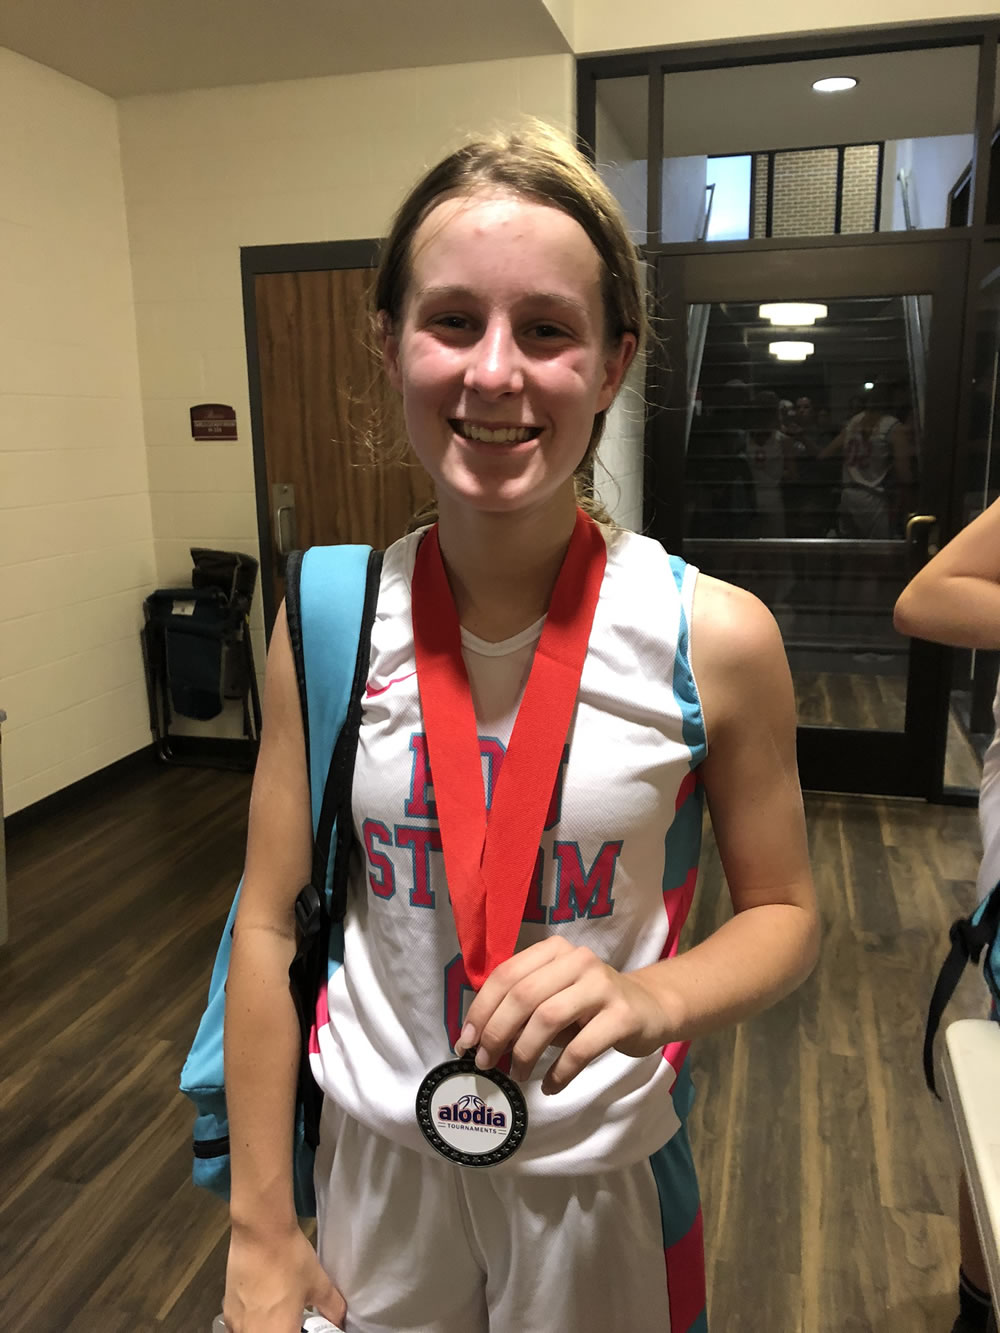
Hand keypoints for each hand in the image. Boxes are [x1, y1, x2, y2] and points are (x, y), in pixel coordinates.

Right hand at [223, 1221, 346, 1331]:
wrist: (260, 1232)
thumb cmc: (288, 1258)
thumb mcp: (319, 1283)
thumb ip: (332, 1308)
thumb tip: (339, 1318)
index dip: (300, 1331)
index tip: (305, 1324)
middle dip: (286, 1329)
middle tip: (295, 1318)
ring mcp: (237, 1326)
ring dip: (268, 1328)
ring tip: (280, 1310)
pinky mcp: (228, 1312)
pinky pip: (242, 1327)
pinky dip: (255, 1322)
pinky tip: (265, 1302)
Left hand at [455, 936, 678, 1093]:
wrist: (650, 1008)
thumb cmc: (590, 1006)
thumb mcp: (554, 997)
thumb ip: (522, 1010)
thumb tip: (479, 1040)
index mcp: (554, 950)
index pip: (506, 975)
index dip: (481, 1009)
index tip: (467, 1042)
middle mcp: (578, 960)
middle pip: (523, 995)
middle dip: (497, 1033)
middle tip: (487, 1063)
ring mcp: (602, 986)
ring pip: (548, 1018)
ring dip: (525, 1053)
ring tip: (518, 1075)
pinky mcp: (622, 1016)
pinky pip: (581, 1048)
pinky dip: (559, 1072)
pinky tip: (550, 1086)